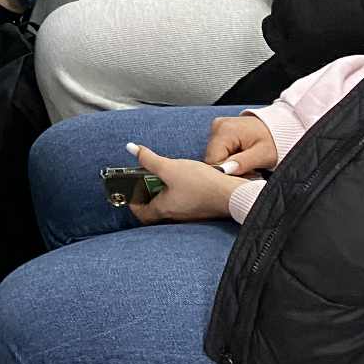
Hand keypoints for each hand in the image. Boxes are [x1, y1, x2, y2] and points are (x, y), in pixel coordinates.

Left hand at [127, 143, 246, 224]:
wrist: (232, 194)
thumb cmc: (202, 184)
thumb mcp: (170, 167)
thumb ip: (149, 159)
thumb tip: (131, 148)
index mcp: (164, 209)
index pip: (141, 213)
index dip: (133, 203)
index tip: (131, 191)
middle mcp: (176, 215)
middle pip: (155, 210)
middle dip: (147, 197)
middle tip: (146, 182)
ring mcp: (189, 214)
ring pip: (170, 207)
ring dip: (163, 194)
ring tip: (164, 178)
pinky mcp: (201, 209)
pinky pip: (183, 204)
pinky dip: (178, 194)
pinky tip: (183, 182)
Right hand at [203, 114, 278, 176]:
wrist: (279, 129)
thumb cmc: (274, 141)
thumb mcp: (263, 155)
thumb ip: (243, 162)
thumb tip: (226, 170)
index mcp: (226, 130)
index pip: (213, 160)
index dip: (227, 172)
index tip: (245, 174)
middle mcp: (217, 126)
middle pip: (212, 158)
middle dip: (229, 169)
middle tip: (249, 170)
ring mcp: (217, 127)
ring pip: (215, 156)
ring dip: (229, 164)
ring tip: (247, 163)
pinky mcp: (219, 131)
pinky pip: (218, 151)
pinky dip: (229, 158)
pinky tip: (241, 158)